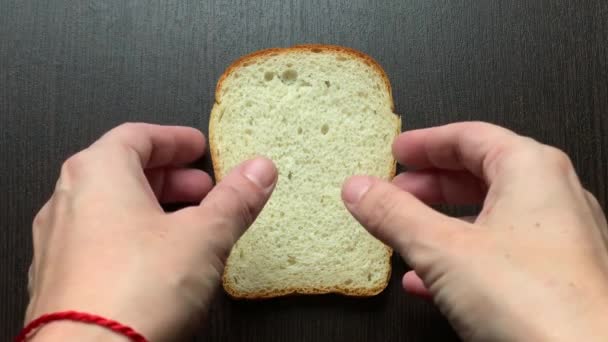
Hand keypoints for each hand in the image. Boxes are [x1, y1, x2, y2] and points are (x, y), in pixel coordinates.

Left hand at [26, 123, 276, 340]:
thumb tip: (258, 171)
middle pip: (123, 171)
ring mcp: (59, 242)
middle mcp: (70, 200)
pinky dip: (131, 238)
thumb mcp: (204, 236)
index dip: (175, 139)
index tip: (197, 146)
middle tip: (203, 188)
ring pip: (110, 208)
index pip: (138, 135)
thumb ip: (235, 199)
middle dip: (170, 177)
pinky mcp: (61, 278)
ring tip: (188, 225)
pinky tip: (157, 262)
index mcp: (99, 173)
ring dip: (152, 208)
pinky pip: (99, 242)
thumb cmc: (133, 292)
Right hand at [342, 122, 607, 340]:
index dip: (426, 143)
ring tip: (405, 232)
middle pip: (480, 173)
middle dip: (430, 184)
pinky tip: (428, 280)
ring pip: (488, 215)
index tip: (397, 151)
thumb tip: (359, 189)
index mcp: (531, 170)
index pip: (470, 136)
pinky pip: (499, 252)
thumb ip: (394, 215)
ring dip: (441, 222)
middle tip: (396, 190)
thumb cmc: (536, 303)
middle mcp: (552, 196)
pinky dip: (460, 256)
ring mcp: (558, 237)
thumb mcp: (443, 251)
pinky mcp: (555, 276)